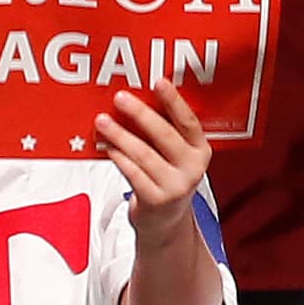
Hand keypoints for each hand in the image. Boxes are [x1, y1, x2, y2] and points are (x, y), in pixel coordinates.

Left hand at [96, 86, 213, 231]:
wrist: (165, 222)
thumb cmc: (167, 179)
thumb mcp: (176, 156)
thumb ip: (165, 131)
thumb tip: (137, 98)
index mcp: (200, 150)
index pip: (189, 121)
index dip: (174, 101)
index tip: (159, 82)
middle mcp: (192, 168)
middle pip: (165, 135)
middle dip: (140, 114)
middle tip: (121, 98)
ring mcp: (175, 186)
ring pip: (144, 154)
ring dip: (120, 135)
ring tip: (103, 121)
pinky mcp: (156, 200)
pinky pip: (132, 172)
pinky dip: (118, 156)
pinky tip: (107, 146)